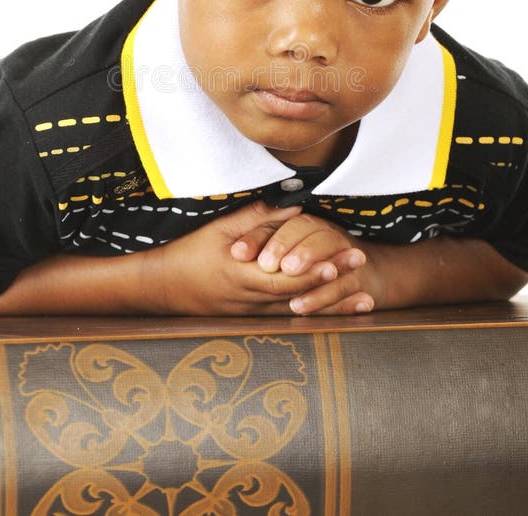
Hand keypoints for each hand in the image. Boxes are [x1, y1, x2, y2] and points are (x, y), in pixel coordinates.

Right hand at [149, 200, 346, 315]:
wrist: (162, 287)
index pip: (285, 278)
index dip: (312, 271)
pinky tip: (339, 314)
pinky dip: (316, 316)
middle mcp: (251, 301)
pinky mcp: (253, 320)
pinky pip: (290, 320)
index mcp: (242, 276)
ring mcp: (253, 314)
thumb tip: (295, 206)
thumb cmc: (189, 252)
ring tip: (365, 300)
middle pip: (300, 297)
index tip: (338, 260)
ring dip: (334, 307)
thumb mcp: (220, 229)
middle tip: (361, 269)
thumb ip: (257, 218)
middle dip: (334, 284)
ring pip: (300, 315)